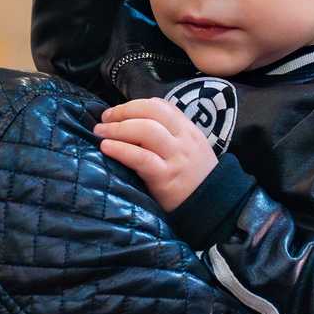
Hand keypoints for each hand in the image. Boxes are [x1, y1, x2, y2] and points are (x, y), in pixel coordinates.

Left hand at [97, 98, 219, 209]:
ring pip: (146, 130)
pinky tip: (106, 148)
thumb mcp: (188, 151)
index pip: (161, 106)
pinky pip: (141, 158)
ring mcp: (176, 158)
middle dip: (123, 112)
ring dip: (118, 128)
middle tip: (104, 120)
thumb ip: (167, 137)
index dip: (133, 105)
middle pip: (152, 111)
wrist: (213, 208)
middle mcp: (183, 140)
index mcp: (188, 130)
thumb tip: (129, 126)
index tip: (115, 113)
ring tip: (100, 133)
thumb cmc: (193, 180)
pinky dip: (121, 149)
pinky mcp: (165, 178)